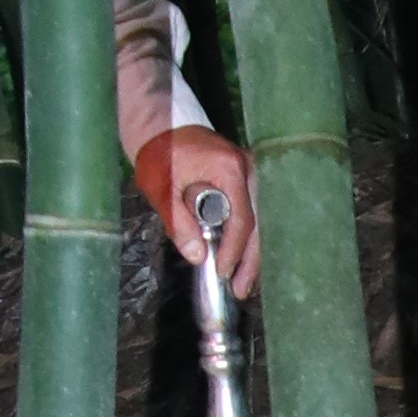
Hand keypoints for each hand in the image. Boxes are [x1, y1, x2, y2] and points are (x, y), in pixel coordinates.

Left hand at [139, 129, 258, 296]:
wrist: (159, 124)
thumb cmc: (158, 154)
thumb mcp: (162, 189)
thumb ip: (179, 222)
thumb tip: (199, 257)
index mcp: (230, 169)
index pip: (242, 219)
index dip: (234, 250)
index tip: (224, 274)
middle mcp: (248, 169)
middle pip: (258, 222)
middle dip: (251, 259)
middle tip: (242, 291)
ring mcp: (249, 171)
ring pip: (258, 218)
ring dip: (252, 251)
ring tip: (245, 284)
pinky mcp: (243, 176)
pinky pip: (250, 210)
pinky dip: (247, 235)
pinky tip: (243, 258)